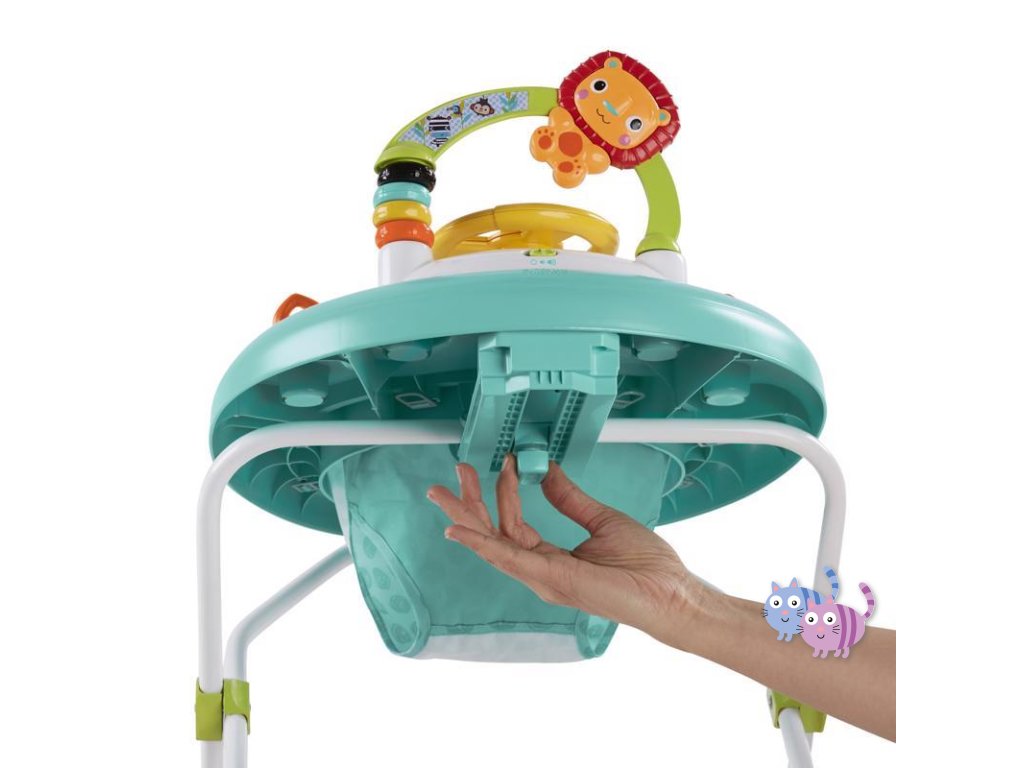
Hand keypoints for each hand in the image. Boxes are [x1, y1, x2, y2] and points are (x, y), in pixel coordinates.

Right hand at [426, 456, 696, 639]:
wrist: (670, 593)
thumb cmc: (646, 568)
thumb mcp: (602, 520)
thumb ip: (570, 498)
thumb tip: (547, 471)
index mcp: (550, 558)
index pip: (512, 524)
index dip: (502, 492)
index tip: (503, 460)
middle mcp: (540, 571)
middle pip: (491, 536)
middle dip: (467, 506)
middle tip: (451, 477)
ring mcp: (543, 578)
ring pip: (492, 544)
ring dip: (468, 516)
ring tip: (447, 492)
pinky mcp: (552, 579)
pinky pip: (509, 558)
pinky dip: (482, 543)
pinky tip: (461, 530)